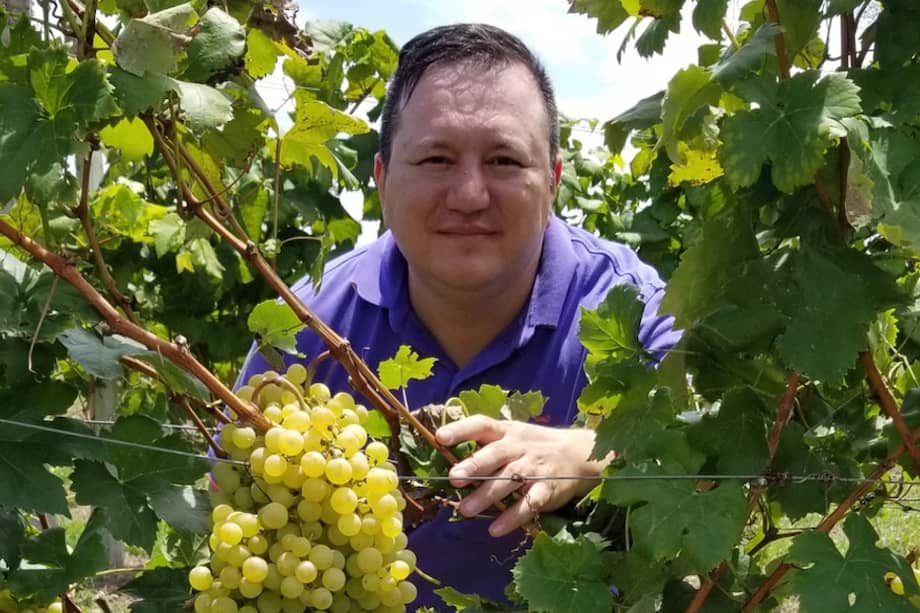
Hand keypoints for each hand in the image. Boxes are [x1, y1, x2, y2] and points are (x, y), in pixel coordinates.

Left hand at [435, 415, 612, 536]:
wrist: (579, 454)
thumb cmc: (534, 446)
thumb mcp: (513, 435)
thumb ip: (485, 445)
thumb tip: (446, 456)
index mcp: (507, 431)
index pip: (482, 424)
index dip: (462, 429)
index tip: (440, 437)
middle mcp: (519, 447)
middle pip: (495, 454)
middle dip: (474, 466)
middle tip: (454, 478)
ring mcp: (534, 468)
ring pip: (509, 481)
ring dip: (486, 496)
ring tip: (465, 510)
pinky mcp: (547, 489)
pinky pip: (528, 505)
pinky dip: (512, 518)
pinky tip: (495, 529)